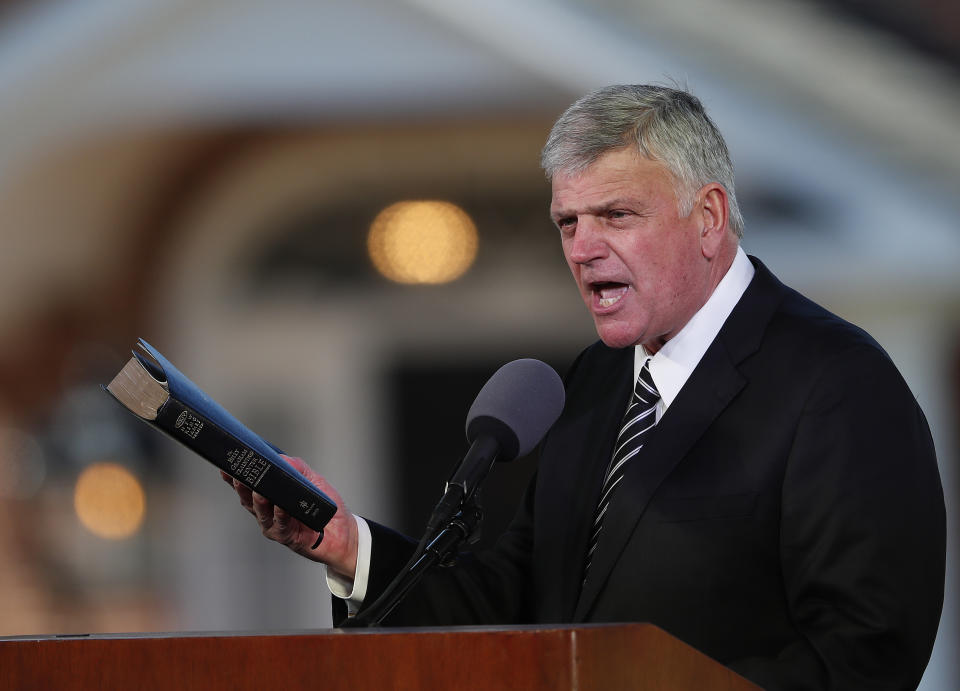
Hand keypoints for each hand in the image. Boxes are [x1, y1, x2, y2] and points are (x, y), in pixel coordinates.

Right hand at [221, 455, 358, 579]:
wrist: (343, 532)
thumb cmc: (323, 506)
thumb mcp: (311, 480)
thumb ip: (296, 467)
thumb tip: (281, 458)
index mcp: (269, 498)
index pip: (248, 486)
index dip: (234, 478)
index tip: (226, 466)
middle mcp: (267, 513)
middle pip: (248, 498)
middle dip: (241, 486)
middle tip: (238, 474)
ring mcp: (275, 526)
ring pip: (261, 511)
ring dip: (258, 499)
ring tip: (257, 488)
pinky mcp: (287, 537)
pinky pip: (281, 523)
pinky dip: (280, 513)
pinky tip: (280, 506)